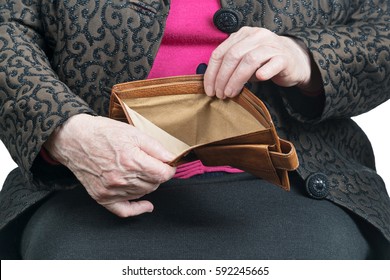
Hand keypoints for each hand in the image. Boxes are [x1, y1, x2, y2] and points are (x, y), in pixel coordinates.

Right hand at [44, 114, 175, 216]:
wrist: (73, 139)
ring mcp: (111, 190)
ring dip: (147, 184)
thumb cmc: (102, 133)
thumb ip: (156, 148)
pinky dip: (138, 209)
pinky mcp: (102, 197)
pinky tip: (147, 205)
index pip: (163, 174)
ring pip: (143, 194)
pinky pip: (124, 211)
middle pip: (154, 184)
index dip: (169, 168)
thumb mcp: (133, 133)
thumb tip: (172, 158)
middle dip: (157, 174)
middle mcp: (122, 179)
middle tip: (152, 163)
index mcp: (131, 161)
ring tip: (140, 172)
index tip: (168, 164)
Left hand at [204, 26, 320, 97]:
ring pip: (249, 60)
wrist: (294, 61)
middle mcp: (256, 36)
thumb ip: (229, 66)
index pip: (220, 52)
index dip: (212, 73)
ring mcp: (271, 45)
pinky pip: (272, 64)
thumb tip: (212, 84)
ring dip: (236, 79)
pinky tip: (258, 79)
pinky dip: (264, 72)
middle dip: (222, 78)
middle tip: (220, 94)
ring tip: (230, 93)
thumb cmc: (264, 62)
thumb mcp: (243, 61)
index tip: (209, 90)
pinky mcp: (284, 58)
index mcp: (242, 35)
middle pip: (233, 56)